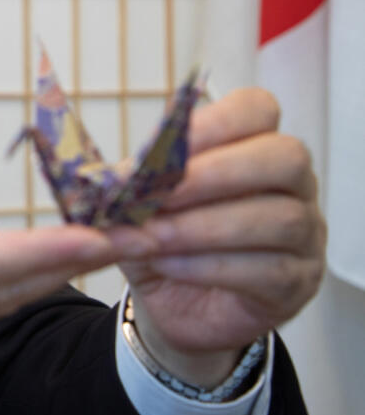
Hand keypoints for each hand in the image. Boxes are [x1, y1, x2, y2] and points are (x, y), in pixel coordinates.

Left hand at [121, 88, 325, 385]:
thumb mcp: (137, 205)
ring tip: (153, 236)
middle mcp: (293, 184)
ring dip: (204, 226)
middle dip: (215, 174)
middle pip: (284, 158)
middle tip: (158, 195)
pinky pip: (269, 270)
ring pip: (279, 218)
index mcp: (254, 146)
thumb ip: (131, 186)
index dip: (212, 123)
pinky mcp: (298, 284)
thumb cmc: (163, 238)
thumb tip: (109, 179)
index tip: (160, 149)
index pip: (257, 110)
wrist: (172, 304)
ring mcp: (306, 235)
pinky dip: (209, 265)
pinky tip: (169, 265)